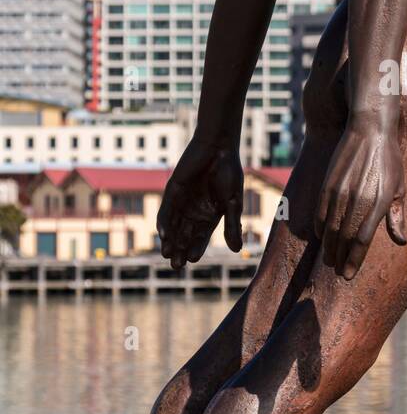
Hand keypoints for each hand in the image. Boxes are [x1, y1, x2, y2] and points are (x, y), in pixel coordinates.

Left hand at [157, 136, 243, 268]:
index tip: (192, 260)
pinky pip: (166, 210)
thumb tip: (236, 250)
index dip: (196, 248)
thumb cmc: (229, 173)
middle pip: (185, 235)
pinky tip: (163, 234)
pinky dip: (164, 222)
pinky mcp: (172, 191)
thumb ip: (232, 225)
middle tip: (176, 266)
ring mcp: (182, 201)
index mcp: (211, 215)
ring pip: (174, 226)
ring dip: (170, 240)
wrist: (218, 147)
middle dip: (180, 250)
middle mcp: (195, 211)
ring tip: (167, 254)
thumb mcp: (232, 202)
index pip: (201, 237)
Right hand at [314, 119, 406, 279]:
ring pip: (331, 228)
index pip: (363, 240)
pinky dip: (320, 227)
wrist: (369, 129)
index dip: (354, 260)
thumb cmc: (389, 159)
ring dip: (329, 247)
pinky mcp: (328, 183)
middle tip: (338, 271)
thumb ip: (397, 216)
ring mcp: (341, 191)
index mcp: (379, 202)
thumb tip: (401, 241)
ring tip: (329, 259)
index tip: (348, 275)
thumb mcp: (399, 187)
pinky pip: (321, 212)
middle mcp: (359, 199)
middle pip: (344, 238)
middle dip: (340, 258)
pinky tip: (321, 236)